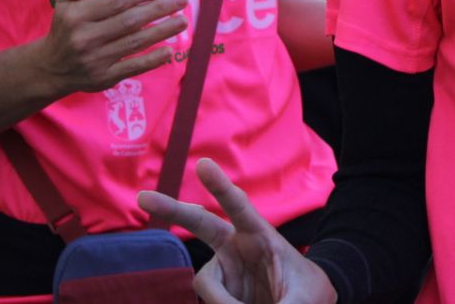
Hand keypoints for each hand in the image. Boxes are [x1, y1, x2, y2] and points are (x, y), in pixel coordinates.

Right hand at [36, 0, 189, 97]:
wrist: (50, 69)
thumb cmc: (65, 29)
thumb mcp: (65, 4)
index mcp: (77, 17)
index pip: (116, 2)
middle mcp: (86, 38)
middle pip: (129, 22)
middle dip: (158, 9)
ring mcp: (95, 60)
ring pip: (134, 43)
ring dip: (162, 31)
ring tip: (183, 21)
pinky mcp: (103, 79)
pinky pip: (132, 68)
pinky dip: (151, 60)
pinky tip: (170, 51)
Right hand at [139, 157, 337, 303]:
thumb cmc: (311, 293)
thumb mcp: (304, 299)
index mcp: (262, 236)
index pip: (239, 207)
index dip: (221, 187)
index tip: (203, 165)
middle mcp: (237, 247)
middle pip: (200, 223)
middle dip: (173, 210)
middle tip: (143, 198)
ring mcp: (224, 268)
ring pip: (205, 282)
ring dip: (224, 300)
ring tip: (253, 303)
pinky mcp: (218, 289)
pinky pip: (209, 300)